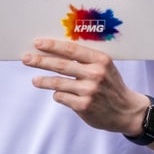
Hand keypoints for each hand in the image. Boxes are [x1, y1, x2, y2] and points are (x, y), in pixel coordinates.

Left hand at [23, 38, 149, 134]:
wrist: (127, 110)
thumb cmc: (111, 85)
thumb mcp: (105, 67)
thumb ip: (86, 60)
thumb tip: (57, 51)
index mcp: (101, 60)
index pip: (72, 50)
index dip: (53, 46)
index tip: (38, 43)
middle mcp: (95, 74)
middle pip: (61, 65)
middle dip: (40, 61)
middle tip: (26, 58)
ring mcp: (89, 91)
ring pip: (57, 83)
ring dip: (42, 81)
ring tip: (35, 80)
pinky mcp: (83, 106)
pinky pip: (61, 97)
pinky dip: (58, 95)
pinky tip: (60, 94)